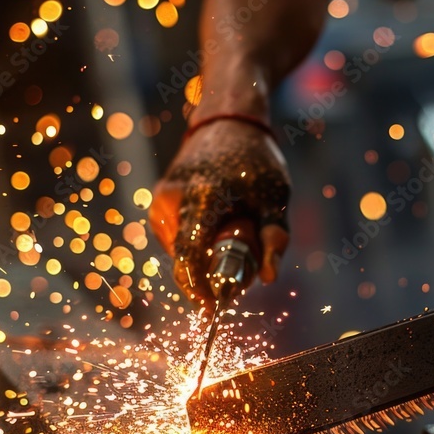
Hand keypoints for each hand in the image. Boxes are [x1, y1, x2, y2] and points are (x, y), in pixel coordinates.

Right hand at [150, 119, 290, 304]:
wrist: (226, 125)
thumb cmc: (255, 162)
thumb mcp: (275, 198)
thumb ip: (274, 238)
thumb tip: (269, 277)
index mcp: (202, 198)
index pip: (189, 257)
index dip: (198, 289)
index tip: (212, 307)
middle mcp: (173, 200)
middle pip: (184, 260)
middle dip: (206, 276)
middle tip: (235, 277)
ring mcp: (162, 200)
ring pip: (178, 251)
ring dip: (201, 258)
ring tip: (229, 237)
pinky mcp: (158, 202)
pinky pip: (174, 238)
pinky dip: (193, 244)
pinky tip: (214, 227)